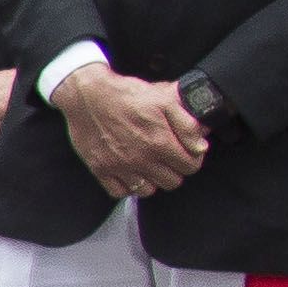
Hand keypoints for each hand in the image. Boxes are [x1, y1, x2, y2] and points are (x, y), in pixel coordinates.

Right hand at [56, 65, 206, 197]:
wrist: (87, 94)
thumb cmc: (125, 94)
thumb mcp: (164, 99)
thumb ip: (186, 124)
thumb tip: (200, 146)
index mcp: (159, 142)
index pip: (190, 166)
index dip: (192, 158)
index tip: (185, 152)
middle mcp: (141, 159)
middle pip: (172, 182)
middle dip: (174, 169)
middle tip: (167, 156)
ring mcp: (119, 167)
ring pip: (148, 191)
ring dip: (152, 179)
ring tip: (149, 165)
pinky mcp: (101, 169)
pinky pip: (120, 192)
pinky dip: (127, 186)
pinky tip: (129, 172)